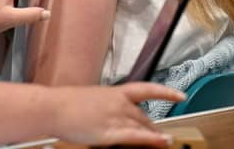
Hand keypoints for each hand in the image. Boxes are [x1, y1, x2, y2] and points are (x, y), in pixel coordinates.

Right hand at [54, 83, 185, 146]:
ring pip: (143, 127)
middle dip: (152, 128)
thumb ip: (106, 106)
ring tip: (162, 143)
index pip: (146, 90)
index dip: (166, 92)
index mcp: (114, 92)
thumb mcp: (91, 99)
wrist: (53, 107)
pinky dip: (152, 139)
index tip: (180, 96)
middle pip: (144, 117)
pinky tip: (162, 141)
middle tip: (158, 137)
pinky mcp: (112, 132)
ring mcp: (117, 117)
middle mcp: (120, 103)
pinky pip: (137, 136)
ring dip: (153, 136)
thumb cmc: (66, 103)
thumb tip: (111, 114)